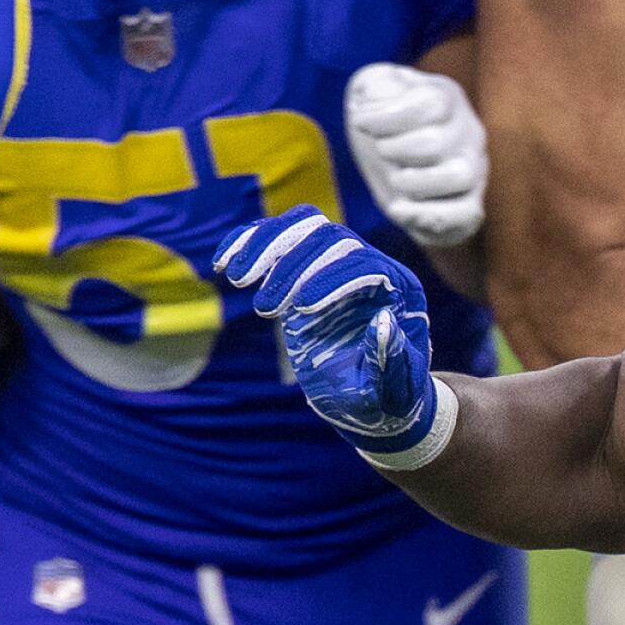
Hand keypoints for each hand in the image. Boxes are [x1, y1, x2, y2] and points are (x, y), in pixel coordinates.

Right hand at [214, 205, 447, 465]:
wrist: (375, 396)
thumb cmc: (388, 396)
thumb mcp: (393, 389)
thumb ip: (392, 360)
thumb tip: (383, 322)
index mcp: (400, 289)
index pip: (365, 264)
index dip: (331, 280)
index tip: (299, 309)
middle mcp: (372, 266)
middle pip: (332, 238)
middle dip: (293, 265)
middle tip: (263, 307)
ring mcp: (338, 264)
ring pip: (304, 227)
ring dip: (266, 245)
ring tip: (236, 277)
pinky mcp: (307, 270)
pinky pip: (279, 239)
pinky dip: (249, 243)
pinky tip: (223, 262)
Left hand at [344, 62, 487, 247]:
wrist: (393, 159)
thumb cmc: (383, 120)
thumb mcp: (371, 90)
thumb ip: (374, 85)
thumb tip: (379, 97)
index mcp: (447, 98)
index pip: (431, 103)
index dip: (389, 116)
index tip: (360, 122)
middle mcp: (468, 132)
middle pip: (437, 142)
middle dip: (395, 149)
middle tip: (380, 150)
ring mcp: (474, 169)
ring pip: (460, 177)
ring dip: (416, 182)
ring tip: (394, 179)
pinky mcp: (469, 203)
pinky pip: (465, 215)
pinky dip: (430, 217)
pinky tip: (398, 210)